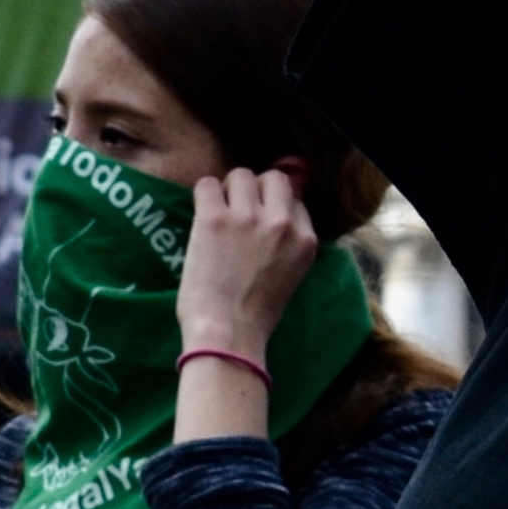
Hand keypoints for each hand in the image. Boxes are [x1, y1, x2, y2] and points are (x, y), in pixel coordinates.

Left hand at [176, 164, 318, 356]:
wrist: (227, 333)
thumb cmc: (255, 314)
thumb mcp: (291, 274)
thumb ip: (289, 243)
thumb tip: (276, 218)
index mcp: (305, 239)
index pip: (295, 200)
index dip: (274, 208)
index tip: (260, 221)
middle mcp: (282, 222)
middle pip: (273, 178)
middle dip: (256, 190)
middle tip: (238, 210)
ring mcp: (248, 218)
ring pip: (241, 175)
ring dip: (229, 190)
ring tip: (218, 211)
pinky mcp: (214, 219)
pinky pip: (208, 184)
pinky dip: (204, 194)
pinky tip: (202, 211)